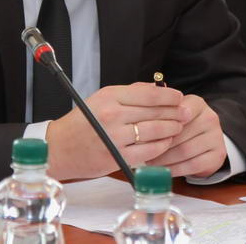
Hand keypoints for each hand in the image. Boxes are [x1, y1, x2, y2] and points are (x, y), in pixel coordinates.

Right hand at [46, 82, 185, 179]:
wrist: (60, 148)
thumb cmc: (82, 121)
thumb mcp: (102, 97)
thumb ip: (131, 92)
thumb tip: (158, 88)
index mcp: (109, 97)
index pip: (148, 94)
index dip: (168, 96)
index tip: (179, 97)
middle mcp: (112, 116)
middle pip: (154, 112)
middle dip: (175, 112)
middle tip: (186, 113)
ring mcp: (115, 138)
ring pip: (154, 131)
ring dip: (171, 129)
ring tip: (178, 127)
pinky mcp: (117, 158)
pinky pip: (148, 151)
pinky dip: (161, 146)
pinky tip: (166, 142)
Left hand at [147, 94, 226, 177]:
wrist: (205, 142)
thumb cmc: (182, 127)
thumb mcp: (173, 114)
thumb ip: (159, 112)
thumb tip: (140, 118)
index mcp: (197, 103)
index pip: (178, 110)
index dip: (161, 123)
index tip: (146, 132)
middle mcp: (209, 117)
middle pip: (180, 133)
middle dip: (159, 144)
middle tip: (143, 152)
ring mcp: (216, 137)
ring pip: (185, 150)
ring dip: (165, 159)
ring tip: (150, 162)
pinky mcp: (218, 155)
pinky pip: (193, 165)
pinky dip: (175, 169)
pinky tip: (164, 170)